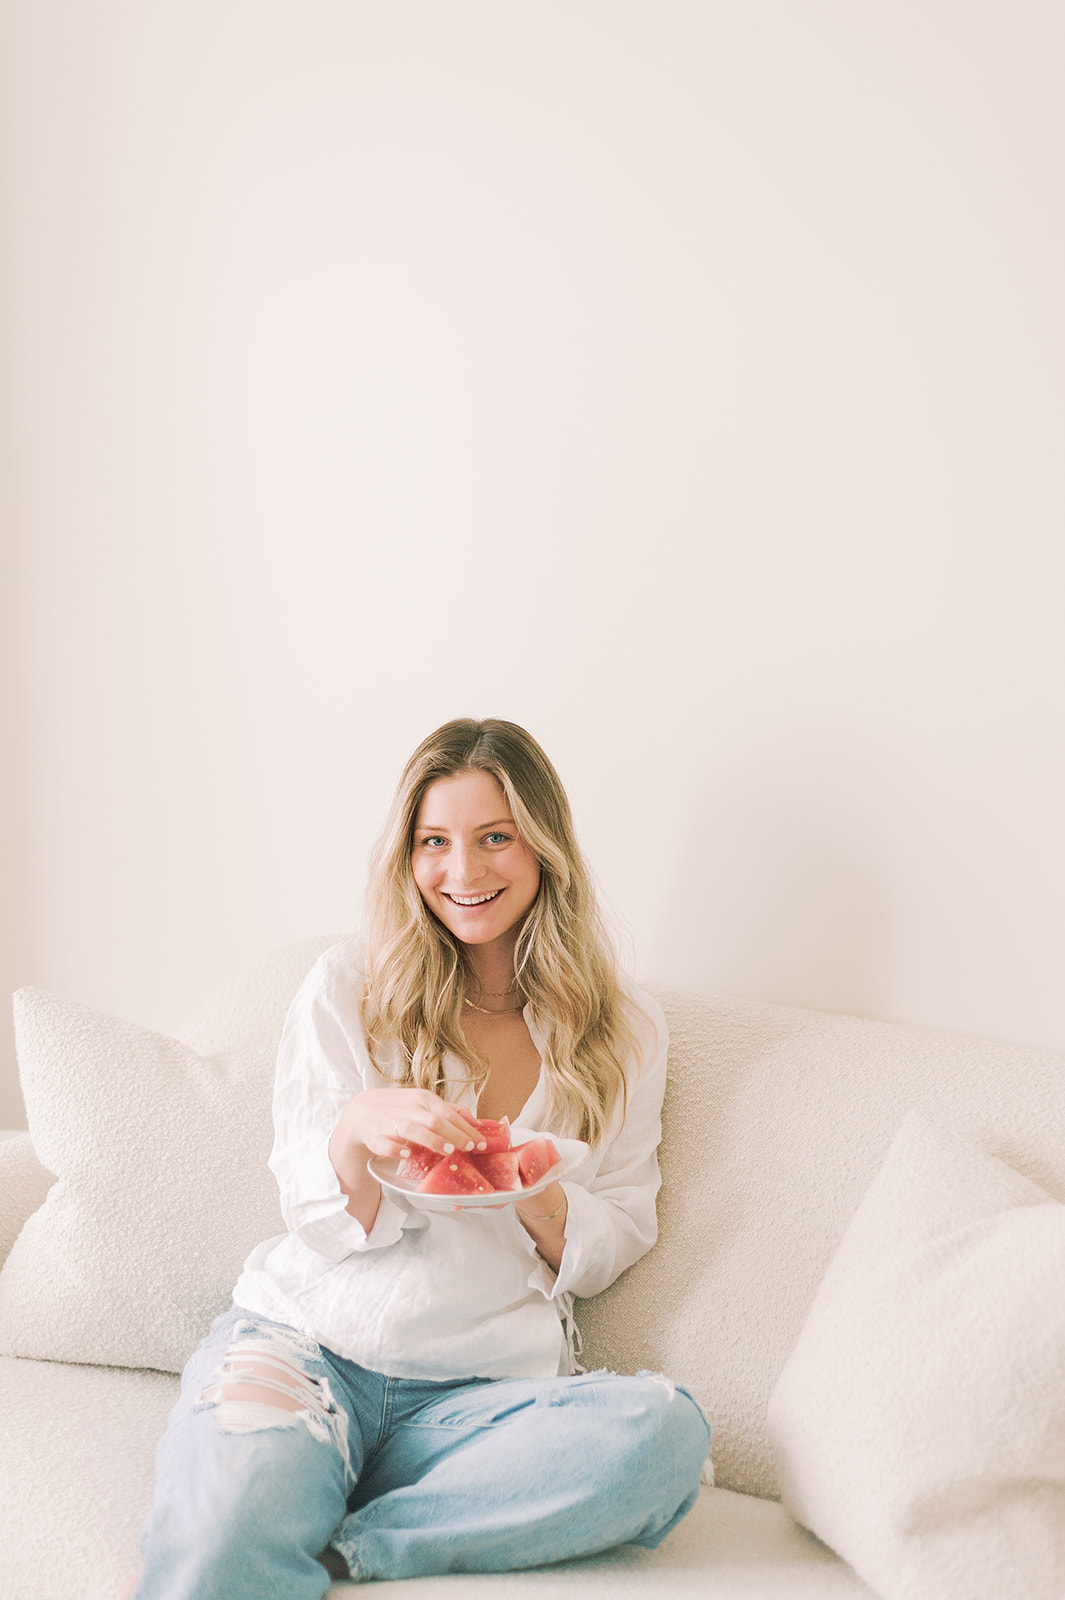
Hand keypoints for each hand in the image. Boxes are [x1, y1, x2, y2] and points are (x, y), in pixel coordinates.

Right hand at [332, 1088, 486, 1165]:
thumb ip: (450, 1111)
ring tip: (448, 1151)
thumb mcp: (424, 1104)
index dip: (466, 1128)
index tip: (480, 1143)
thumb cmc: (400, 1109)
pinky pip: (385, 1143)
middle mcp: (409, 1108)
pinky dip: (396, 1149)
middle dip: (454, 1134)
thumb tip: (477, 1122)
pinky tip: (407, 1154)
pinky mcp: (374, 1136)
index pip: (449, 1113)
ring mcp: (390, 1121)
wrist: (362, 1112)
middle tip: (469, 1148)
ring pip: (412, 1129)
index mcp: (423, 1099)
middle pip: (434, 1120)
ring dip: (431, 1140)